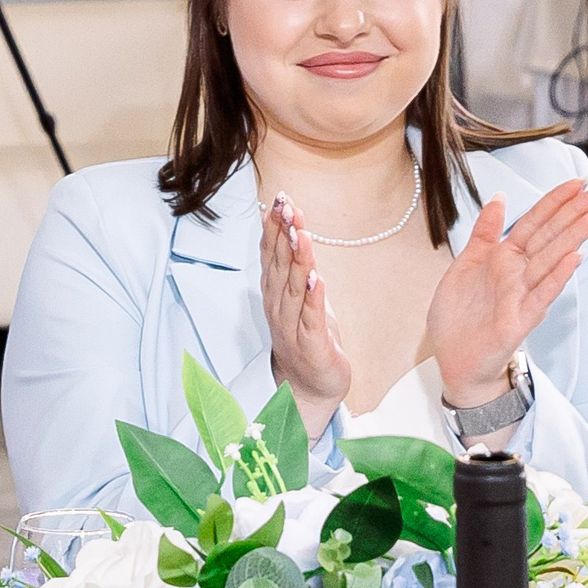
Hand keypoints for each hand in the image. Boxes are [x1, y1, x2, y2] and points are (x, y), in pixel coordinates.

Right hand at [260, 194, 350, 434]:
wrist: (308, 387)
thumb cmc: (306, 339)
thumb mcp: (300, 297)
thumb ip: (294, 267)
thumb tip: (293, 232)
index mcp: (275, 292)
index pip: (272, 253)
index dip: (274, 226)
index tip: (278, 199)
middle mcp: (278, 305)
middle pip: (280, 263)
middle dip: (283, 233)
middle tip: (285, 205)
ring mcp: (292, 324)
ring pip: (294, 286)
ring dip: (297, 258)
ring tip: (299, 233)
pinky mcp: (311, 342)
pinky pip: (312, 316)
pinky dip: (313, 297)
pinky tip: (316, 279)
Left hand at [426, 180, 587, 408]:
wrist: (455, 358)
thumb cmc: (461, 315)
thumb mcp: (465, 264)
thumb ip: (484, 232)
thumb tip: (500, 197)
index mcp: (504, 257)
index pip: (535, 222)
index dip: (556, 201)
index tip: (579, 180)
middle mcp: (518, 273)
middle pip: (551, 235)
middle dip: (577, 212)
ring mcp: (523, 295)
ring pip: (553, 259)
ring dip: (575, 237)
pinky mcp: (520, 319)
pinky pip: (542, 293)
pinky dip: (557, 275)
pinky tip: (573, 258)